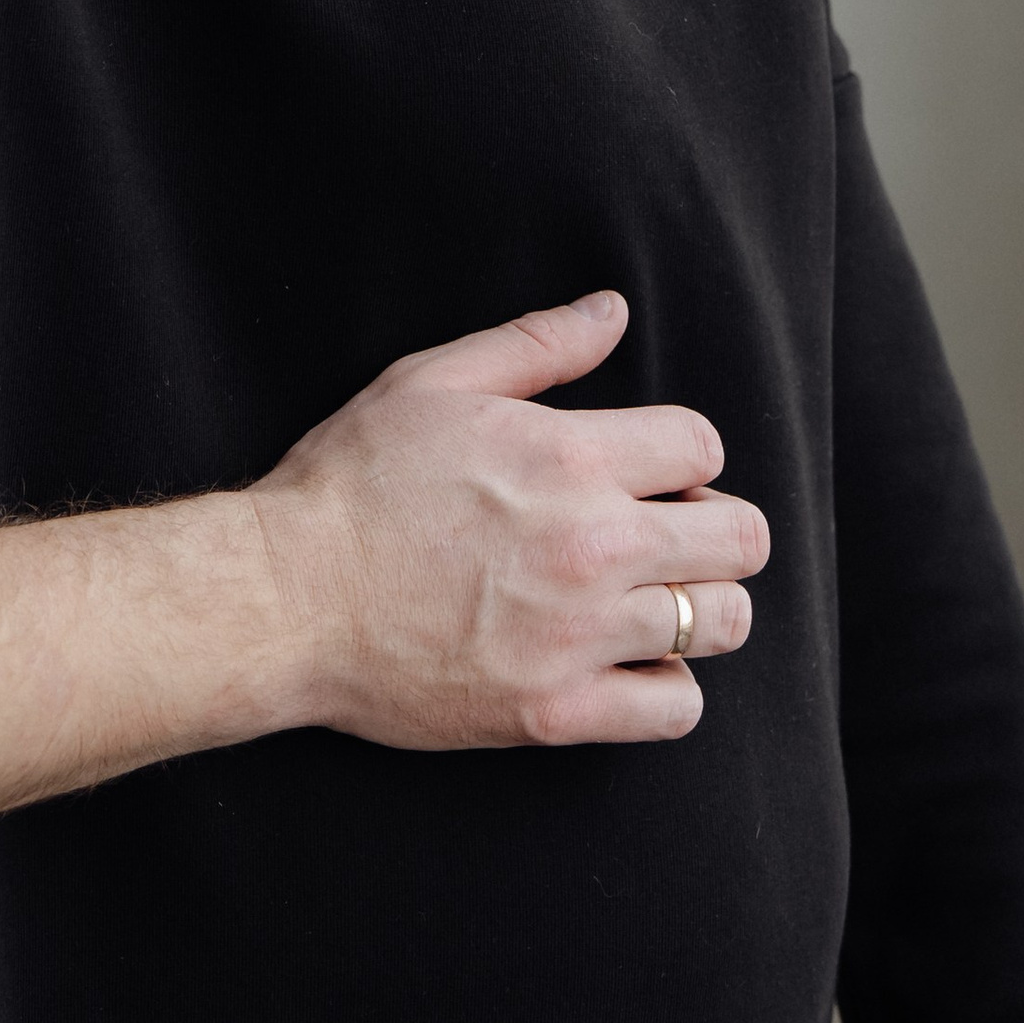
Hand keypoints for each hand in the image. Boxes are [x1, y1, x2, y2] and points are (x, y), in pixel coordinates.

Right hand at [249, 289, 768, 747]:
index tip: (652, 475)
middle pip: (740, 538)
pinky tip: (628, 666)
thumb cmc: (349, 486)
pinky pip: (675, 709)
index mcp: (570, 457)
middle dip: (715, 529)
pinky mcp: (554, 712)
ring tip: (653, 602)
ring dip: (700, 608)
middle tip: (667, 538)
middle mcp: (592, 545)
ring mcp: (578, 635)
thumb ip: (535, 344)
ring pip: (721, 624)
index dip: (685, 458)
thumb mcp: (431, 382)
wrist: (282, 599)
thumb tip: (612, 311)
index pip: (703, 448)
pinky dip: (668, 689)